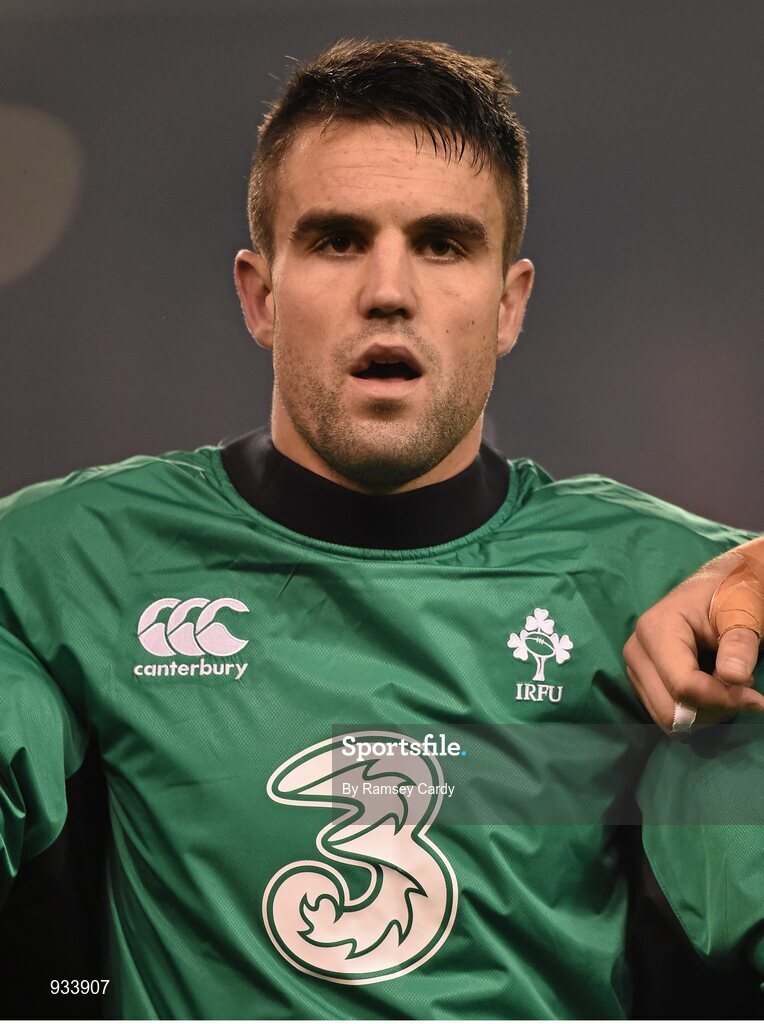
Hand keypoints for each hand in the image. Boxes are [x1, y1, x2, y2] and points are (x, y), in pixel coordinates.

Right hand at [624, 539, 763, 733]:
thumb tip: (734, 678)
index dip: (722, 699)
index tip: (756, 696)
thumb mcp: (742, 612)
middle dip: (712, 709)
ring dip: (705, 712)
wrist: (719, 585)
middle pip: (670, 710)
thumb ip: (739, 643)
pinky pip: (667, 714)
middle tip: (742, 690)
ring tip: (726, 683)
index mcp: (655, 629)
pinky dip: (696, 710)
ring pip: (668, 718)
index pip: (683, 686)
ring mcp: (636, 668)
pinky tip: (711, 686)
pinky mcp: (642, 680)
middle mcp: (636, 651)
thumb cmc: (731, 594)